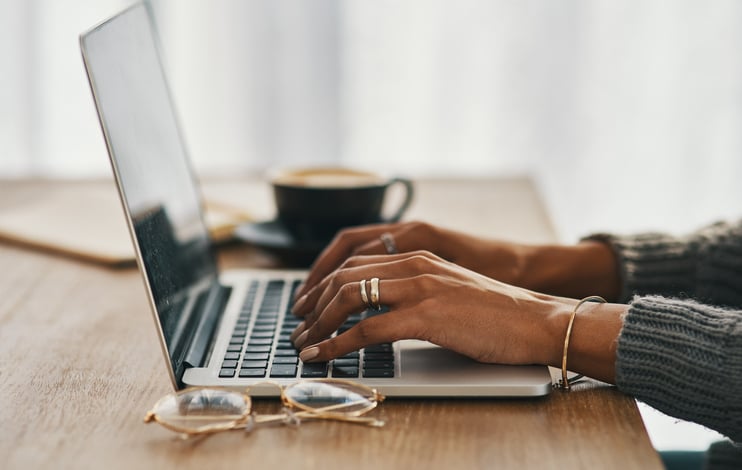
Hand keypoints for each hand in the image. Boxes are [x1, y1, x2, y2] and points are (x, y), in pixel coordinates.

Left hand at [291, 250, 570, 366]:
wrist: (536, 319)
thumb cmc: (497, 311)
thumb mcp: (449, 287)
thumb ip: (416, 288)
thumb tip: (383, 308)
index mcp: (417, 255)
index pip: (354, 260)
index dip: (323, 282)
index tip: (308, 304)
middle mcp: (414, 264)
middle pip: (344, 276)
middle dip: (313, 302)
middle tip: (298, 325)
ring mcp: (420, 288)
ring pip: (349, 297)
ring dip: (319, 323)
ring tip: (304, 343)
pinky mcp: (426, 316)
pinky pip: (368, 329)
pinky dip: (338, 343)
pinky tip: (325, 355)